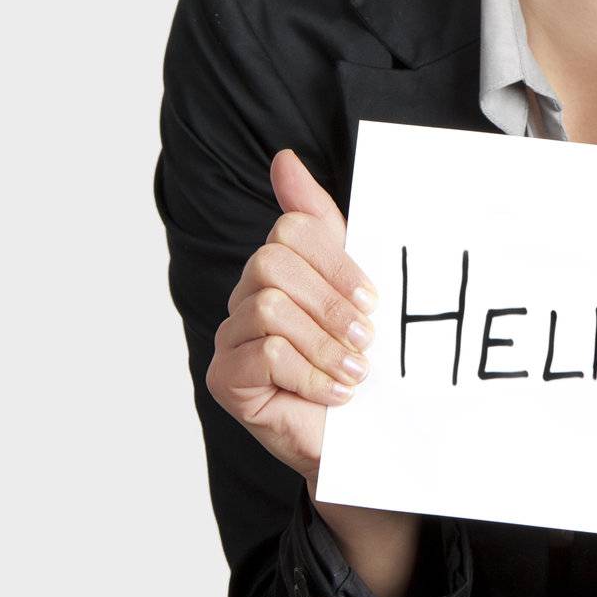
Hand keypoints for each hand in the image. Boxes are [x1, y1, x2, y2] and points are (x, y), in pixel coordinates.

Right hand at [205, 149, 378, 486]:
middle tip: (367, 339)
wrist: (360, 438)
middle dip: (331, 302)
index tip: (373, 299)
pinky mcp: (224, 379)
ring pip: (269, 308)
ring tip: (355, 371)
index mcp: (279, 266)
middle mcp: (246, 295)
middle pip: (273, 263)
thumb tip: (284, 158)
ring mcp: (228, 337)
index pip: (291, 227)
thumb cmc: (358, 357)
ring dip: (325, 343)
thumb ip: (322, 221)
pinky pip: (263, 354)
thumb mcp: (355, 286)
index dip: (337, 261)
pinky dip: (309, 373)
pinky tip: (333, 393)